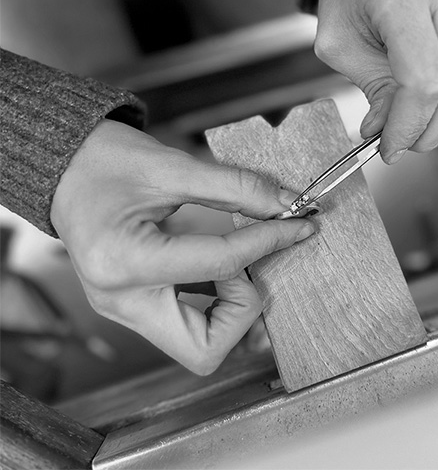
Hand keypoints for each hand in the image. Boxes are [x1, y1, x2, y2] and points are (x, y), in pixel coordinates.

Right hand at [50, 119, 314, 374]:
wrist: (66, 168)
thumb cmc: (106, 161)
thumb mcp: (173, 166)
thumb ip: (236, 188)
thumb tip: (287, 205)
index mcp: (125, 261)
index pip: (220, 265)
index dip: (270, 241)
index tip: (300, 224)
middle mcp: (120, 301)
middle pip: (206, 348)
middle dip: (245, 309)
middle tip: (251, 264)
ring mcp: (125, 310)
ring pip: (200, 345)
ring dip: (234, 310)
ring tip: (238, 262)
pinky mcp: (134, 306)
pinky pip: (189, 324)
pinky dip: (218, 303)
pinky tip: (226, 269)